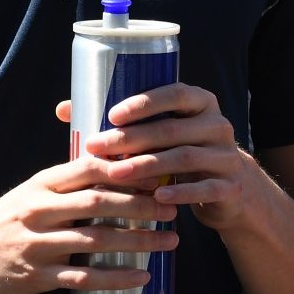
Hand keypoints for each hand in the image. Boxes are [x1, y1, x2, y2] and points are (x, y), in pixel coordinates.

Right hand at [0, 151, 177, 293]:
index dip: (127, 168)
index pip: (90, 168)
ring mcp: (37, 244)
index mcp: (41, 185)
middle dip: (141, 203)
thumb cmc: (0, 222)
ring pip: (96, 239)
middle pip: (99, 202)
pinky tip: (141, 277)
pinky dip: (115, 277)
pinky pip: (83, 276)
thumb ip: (67, 183)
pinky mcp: (35, 276)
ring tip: (170, 241)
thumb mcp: (29, 193)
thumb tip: (114, 166)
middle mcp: (39, 210)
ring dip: (138, 240)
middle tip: (172, 206)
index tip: (159, 170)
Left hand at [54, 83, 276, 233]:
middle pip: (172, 129)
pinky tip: (157, 199)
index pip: (175, 93)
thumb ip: (120, 121)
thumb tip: (64, 109)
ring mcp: (227, 156)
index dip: (144, 103)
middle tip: (97, 148)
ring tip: (115, 174)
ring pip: (184, 158)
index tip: (112, 115)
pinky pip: (204, 188)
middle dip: (132, 139)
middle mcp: (218, 124)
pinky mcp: (230, 186)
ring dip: (147, 166)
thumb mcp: (160, 133)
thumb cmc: (180, 153)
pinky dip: (180, 194)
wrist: (229, 189)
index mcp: (201, 102)